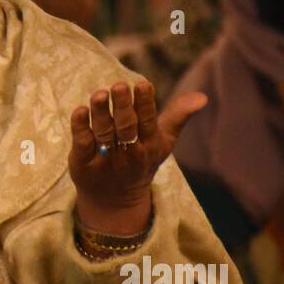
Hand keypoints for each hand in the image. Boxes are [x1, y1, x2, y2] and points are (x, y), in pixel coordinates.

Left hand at [69, 80, 207, 233]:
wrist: (114, 199)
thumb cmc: (142, 158)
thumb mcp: (163, 140)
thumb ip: (178, 116)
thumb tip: (203, 97)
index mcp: (149, 144)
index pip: (148, 122)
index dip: (145, 104)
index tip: (143, 84)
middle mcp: (127, 152)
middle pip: (126, 128)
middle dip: (123, 107)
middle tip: (119, 86)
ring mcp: (104, 158)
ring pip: (103, 133)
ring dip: (101, 113)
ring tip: (99, 94)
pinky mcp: (83, 162)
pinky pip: (82, 144)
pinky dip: (80, 128)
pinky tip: (80, 111)